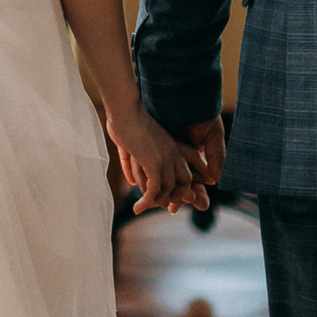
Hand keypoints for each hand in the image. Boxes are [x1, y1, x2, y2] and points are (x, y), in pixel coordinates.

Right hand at [104, 94, 213, 215]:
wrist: (124, 109)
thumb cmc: (124, 120)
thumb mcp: (133, 142)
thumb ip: (134, 162)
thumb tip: (133, 181)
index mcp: (172, 145)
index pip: (192, 164)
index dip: (189, 181)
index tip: (183, 196)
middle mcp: (173, 152)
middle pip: (185, 182)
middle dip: (175, 196)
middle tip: (160, 205)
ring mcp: (166, 158)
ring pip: (169, 189)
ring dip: (156, 201)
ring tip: (141, 207)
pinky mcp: (154, 163)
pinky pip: (155, 190)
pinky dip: (147, 201)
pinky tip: (138, 206)